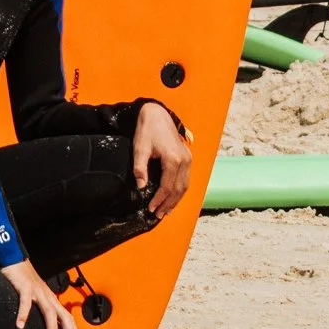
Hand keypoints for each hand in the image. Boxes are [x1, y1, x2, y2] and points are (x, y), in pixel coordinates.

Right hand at [1, 259, 79, 328]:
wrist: (14, 258)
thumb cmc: (25, 279)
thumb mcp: (36, 295)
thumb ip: (42, 308)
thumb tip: (47, 326)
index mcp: (51, 299)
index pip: (67, 317)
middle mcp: (47, 296)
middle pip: (64, 315)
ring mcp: (37, 291)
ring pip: (49, 311)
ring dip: (52, 327)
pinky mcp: (25, 287)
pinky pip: (25, 303)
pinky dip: (23, 314)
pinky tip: (20, 326)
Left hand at [134, 101, 192, 217]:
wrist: (157, 113)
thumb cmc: (147, 130)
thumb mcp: (140, 148)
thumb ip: (140, 168)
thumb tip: (141, 187)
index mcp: (173, 159)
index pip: (167, 187)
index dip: (159, 200)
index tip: (151, 209)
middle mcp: (184, 160)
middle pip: (179, 190)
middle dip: (169, 204)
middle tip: (159, 215)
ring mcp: (188, 159)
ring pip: (185, 186)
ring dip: (176, 200)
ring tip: (166, 211)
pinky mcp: (187, 157)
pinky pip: (186, 178)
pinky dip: (180, 190)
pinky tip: (173, 197)